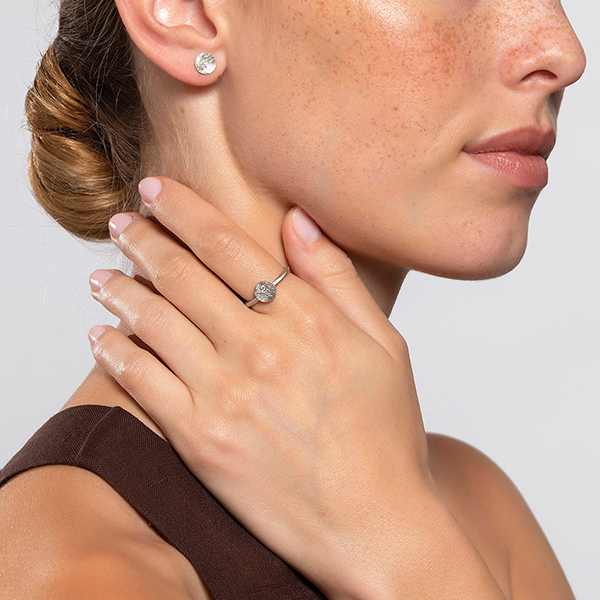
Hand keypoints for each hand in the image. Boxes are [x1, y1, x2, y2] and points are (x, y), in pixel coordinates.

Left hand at [87, 176, 435, 597]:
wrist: (374, 524)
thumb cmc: (385, 433)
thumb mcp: (383, 344)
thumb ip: (337, 278)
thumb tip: (298, 219)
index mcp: (306, 320)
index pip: (229, 245)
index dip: (185, 210)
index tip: (156, 189)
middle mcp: (260, 349)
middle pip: (182, 275)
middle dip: (143, 239)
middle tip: (120, 222)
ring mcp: (225, 395)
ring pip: (152, 321)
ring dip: (119, 290)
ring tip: (101, 275)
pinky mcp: (200, 440)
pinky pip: (141, 383)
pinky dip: (113, 353)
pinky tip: (100, 336)